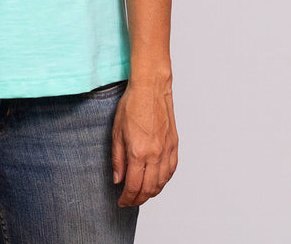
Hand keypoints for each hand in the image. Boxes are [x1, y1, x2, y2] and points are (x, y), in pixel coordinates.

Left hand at [111, 80, 177, 206]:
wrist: (151, 88)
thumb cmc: (132, 105)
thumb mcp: (116, 131)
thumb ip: (117, 158)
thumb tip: (118, 179)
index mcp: (138, 152)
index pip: (133, 186)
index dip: (127, 198)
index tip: (122, 202)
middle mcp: (155, 155)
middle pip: (149, 189)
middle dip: (138, 199)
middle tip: (130, 201)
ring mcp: (167, 151)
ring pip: (162, 183)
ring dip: (152, 193)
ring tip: (142, 194)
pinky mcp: (174, 145)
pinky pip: (171, 171)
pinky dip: (164, 181)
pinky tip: (157, 182)